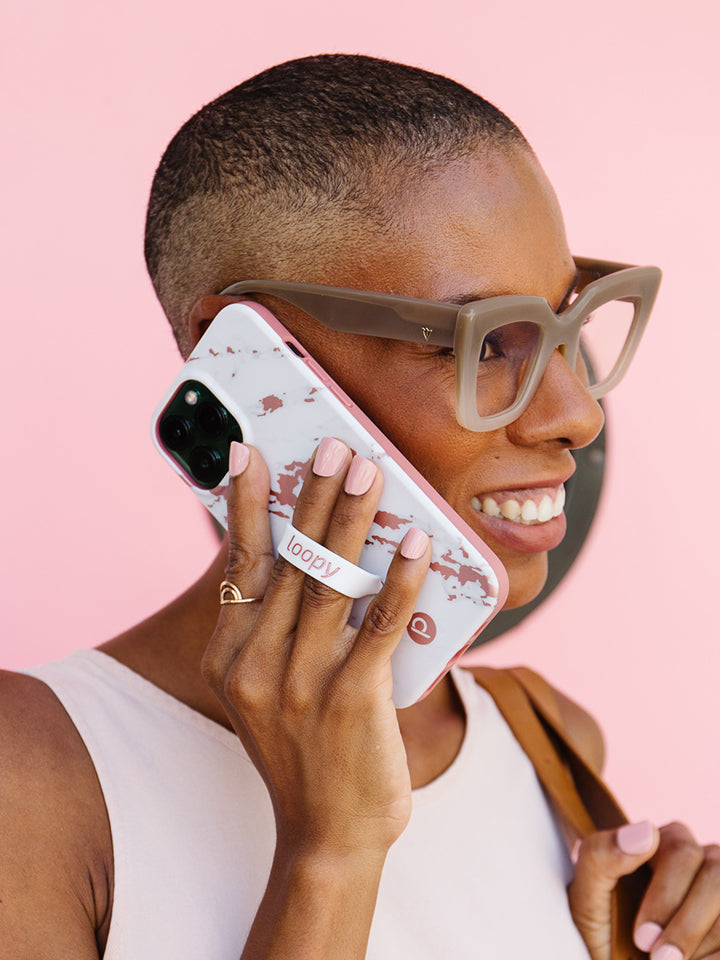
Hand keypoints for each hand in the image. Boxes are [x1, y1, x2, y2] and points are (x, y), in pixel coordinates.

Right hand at [201, 438, 430, 860]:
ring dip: (353, 519)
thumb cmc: (304, 753)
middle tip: (336, 447)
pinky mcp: (352, 699)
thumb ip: (277, 630)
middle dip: (315, 496)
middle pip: (291, 559)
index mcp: (230, 657)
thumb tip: (318, 555)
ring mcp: (303, 682)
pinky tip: (419, 543)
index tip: (250, 453)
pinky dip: (401, 577)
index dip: (245, 504)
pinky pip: (380, 623)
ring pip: (331, 579)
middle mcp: (257, 664)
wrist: (326, 836)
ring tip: (372, 471)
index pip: (239, 564)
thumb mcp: (267, 692)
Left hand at [569, 820, 719, 958]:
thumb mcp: (586, 896)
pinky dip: (715, 955)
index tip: (643, 936)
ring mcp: (717, 892)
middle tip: (660, 959)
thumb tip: (646, 831)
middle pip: (716, 874)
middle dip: (687, 924)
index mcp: (661, 843)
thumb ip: (602, 856)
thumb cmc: (598, 929)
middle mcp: (698, 859)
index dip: (666, 896)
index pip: (682, 850)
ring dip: (700, 939)